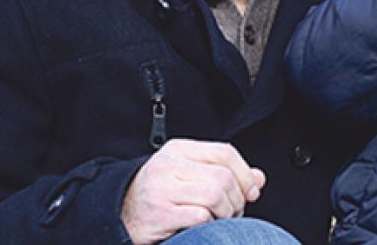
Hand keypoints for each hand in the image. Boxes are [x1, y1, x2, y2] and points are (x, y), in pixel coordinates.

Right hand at [121, 139, 265, 244]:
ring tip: (220, 219)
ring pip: (215, 195)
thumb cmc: (158, 195)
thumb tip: (258, 178)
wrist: (119, 214)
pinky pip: (200, 216)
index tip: (251, 191)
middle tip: (233, 211)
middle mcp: (169, 165)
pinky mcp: (160, 213)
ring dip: (226, 213)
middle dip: (237, 199)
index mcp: (178, 149)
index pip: (225, 152)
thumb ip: (224, 172)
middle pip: (223, 176)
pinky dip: (209, 224)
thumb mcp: (189, 175)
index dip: (245, 173)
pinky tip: (202, 226)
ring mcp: (163, 188)